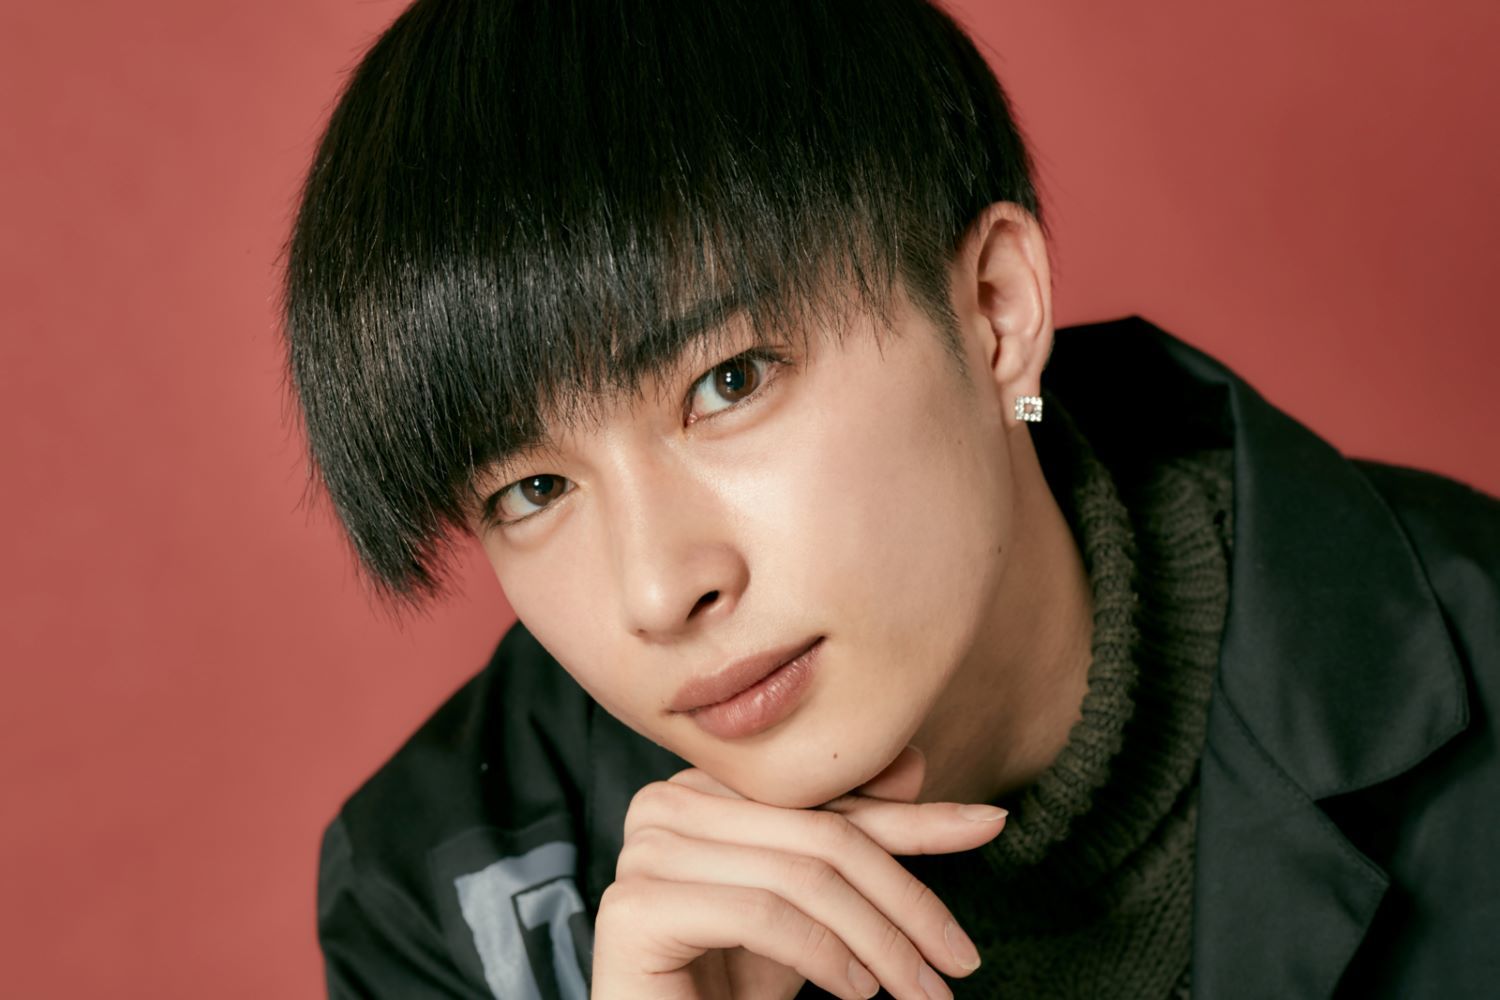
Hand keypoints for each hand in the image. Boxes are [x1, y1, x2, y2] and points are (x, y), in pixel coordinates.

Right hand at [591, 745, 1005, 998]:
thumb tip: (914, 762)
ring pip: (801, 878)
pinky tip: (857, 991)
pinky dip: (825, 956)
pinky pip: (761, 915)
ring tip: (918, 991)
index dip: (913, 817)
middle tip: (960, 961)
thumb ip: (849, 835)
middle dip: (905, 903)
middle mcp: (663, 804)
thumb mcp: (811, 905)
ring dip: (879, 942)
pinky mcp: (635, 907)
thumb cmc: (733, 979)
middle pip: (820, 836)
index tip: (991, 824)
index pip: (826, 799)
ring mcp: (643, 852)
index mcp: (702, 787)